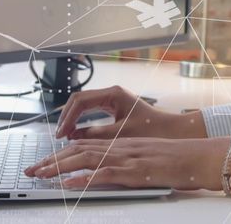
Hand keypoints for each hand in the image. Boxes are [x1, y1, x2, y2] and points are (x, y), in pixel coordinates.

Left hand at [24, 136, 230, 190]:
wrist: (198, 156)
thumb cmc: (177, 158)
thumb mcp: (146, 158)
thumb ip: (125, 162)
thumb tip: (104, 173)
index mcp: (121, 143)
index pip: (84, 146)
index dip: (60, 154)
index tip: (43, 163)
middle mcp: (120, 147)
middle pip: (78, 150)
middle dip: (51, 161)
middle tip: (31, 171)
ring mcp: (126, 157)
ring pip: (85, 158)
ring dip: (59, 167)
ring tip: (41, 176)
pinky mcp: (134, 170)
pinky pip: (104, 173)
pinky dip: (84, 177)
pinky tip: (70, 183)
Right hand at [53, 85, 206, 139]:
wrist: (170, 130)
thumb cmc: (150, 130)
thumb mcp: (119, 135)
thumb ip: (94, 134)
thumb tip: (73, 136)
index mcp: (113, 94)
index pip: (81, 100)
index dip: (67, 117)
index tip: (61, 132)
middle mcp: (111, 93)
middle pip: (79, 100)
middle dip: (67, 116)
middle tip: (60, 134)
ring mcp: (112, 98)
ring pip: (84, 104)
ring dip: (73, 118)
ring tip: (65, 134)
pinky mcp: (114, 106)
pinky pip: (91, 110)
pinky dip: (81, 120)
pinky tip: (76, 133)